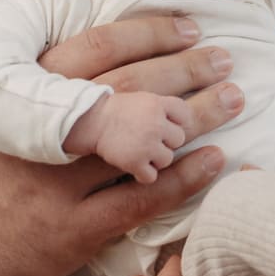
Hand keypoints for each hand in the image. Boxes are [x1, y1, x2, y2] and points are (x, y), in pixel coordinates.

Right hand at [0, 14, 242, 275]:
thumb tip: (130, 34)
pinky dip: (182, 178)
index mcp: (27, 90)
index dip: (149, 35)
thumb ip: (59, 76)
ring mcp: (60, 184)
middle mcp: (44, 133)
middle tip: (226, 60)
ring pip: (138, 142)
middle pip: (126, 90)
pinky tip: (215, 159)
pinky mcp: (76, 228)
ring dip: (193, 119)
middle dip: (183, 71)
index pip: (97, 49)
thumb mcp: (9, 106)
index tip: (192, 29)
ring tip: (232, 99)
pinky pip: (140, 199)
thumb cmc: (0, 162)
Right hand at [65, 91, 189, 181]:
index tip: (170, 127)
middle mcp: (155, 123)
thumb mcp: (140, 98)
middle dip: (167, 142)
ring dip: (156, 160)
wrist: (86, 121)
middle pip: (179, 138)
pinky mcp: (135, 162)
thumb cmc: (113, 111)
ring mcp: (146, 143)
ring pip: (167, 159)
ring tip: (139, 153)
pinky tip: (133, 167)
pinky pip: (151, 176)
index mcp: (157, 103)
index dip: (179, 122)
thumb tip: (188, 121)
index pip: (185, 114)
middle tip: (149, 140)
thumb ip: (162, 107)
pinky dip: (143, 175)